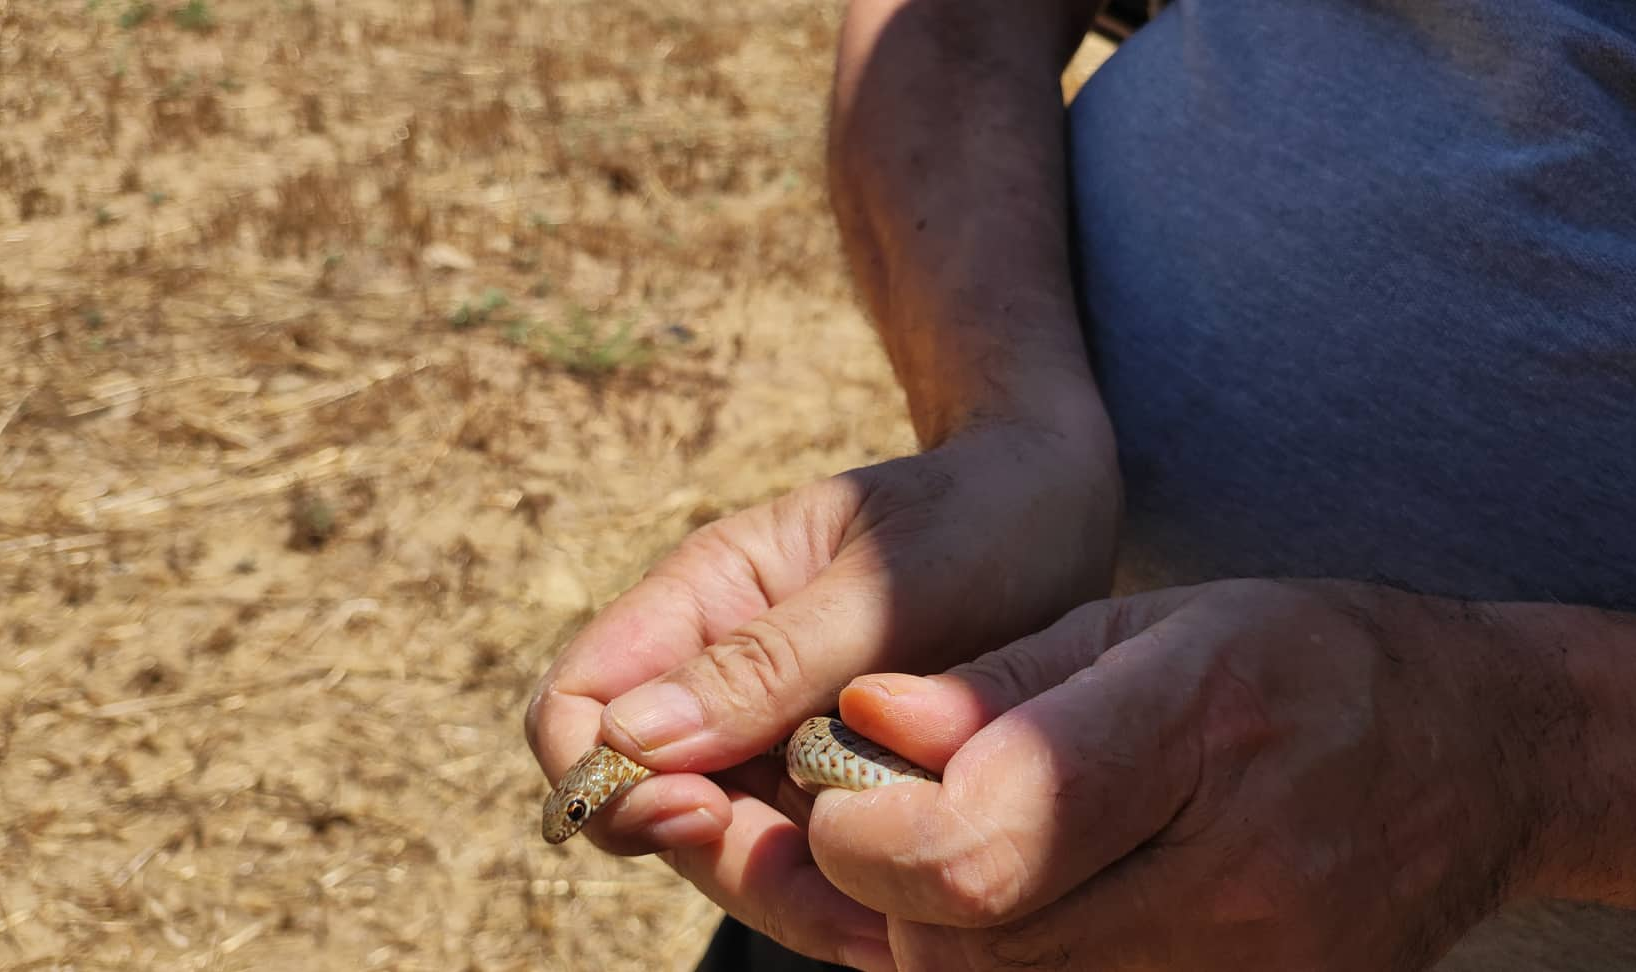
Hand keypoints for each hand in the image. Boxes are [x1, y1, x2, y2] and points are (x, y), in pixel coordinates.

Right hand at [524, 405, 1119, 968]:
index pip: (577, 705)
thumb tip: (629, 740)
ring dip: (796, 898)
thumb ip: (765, 662)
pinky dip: (845, 896)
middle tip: (843, 902)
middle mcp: (718, 677)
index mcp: (702, 600)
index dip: (604, 777)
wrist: (1059, 513)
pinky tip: (911, 919)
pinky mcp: (833, 777)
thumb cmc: (977, 519)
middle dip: (726, 863)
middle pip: (650, 805)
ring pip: (728, 851)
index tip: (695, 811)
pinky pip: (804, 859)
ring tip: (896, 931)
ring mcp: (772, 734)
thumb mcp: (881, 588)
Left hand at [808, 579, 1569, 970]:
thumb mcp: (1154, 625)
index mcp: (1200, 726)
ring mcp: (1260, 971)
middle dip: (889, 895)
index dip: (873, 837)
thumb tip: (861, 723)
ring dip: (949, 943)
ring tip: (967, 862)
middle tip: (883, 832)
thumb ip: (998, 685)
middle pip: (981, 946)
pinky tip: (1039, 909)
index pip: (988, 843)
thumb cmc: (1306, 662)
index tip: (840, 801)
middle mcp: (1236, 873)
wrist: (1487, 755)